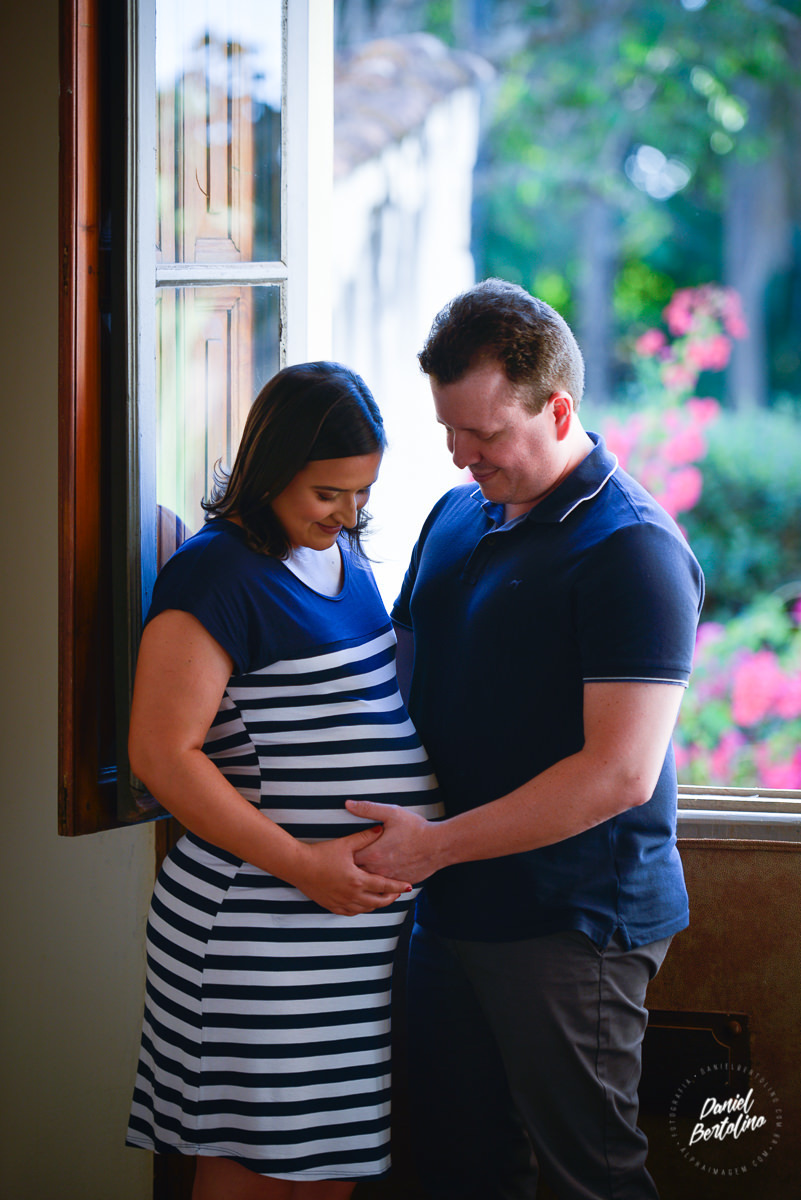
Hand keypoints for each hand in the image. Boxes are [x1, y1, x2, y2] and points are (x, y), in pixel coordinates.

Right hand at [291, 825, 412, 915]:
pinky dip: (361, 909)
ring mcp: (341, 902)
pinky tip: (364, 904)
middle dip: (391, 898)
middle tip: (398, 892)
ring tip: (384, 898)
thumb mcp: (345, 844)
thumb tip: (380, 828)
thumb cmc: (321, 854)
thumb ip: (364, 836)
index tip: (409, 886)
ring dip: (377, 904)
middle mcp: (351, 895)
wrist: (298, 866)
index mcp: (357, 880)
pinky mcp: (332, 906)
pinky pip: (351, 913)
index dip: (398, 886)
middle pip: (378, 901)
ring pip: (366, 909)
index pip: (384, 886)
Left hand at [346, 800, 443, 882]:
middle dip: (353, 867)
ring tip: (361, 869)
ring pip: (370, 883)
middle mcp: (379, 870)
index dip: (345, 854)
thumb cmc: (416, 828)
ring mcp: (390, 879)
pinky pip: (385, 888)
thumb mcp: (391, 813)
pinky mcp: (400, 883)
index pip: (349, 858)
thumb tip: (348, 804)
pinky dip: (380, 883)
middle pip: (357, 873)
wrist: (439, 845)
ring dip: (365, 876)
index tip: (344, 849)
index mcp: (373, 853)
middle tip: (349, 860)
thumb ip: (368, 809)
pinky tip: (379, 876)